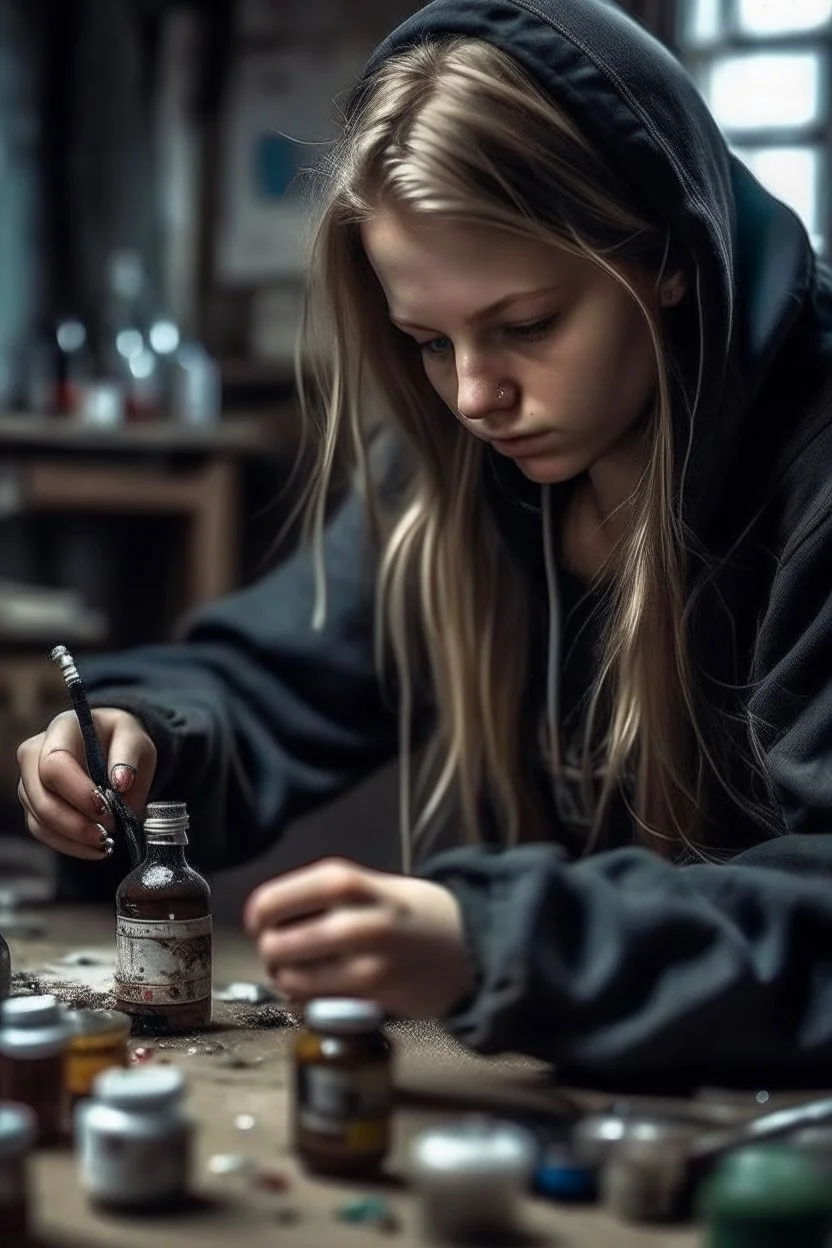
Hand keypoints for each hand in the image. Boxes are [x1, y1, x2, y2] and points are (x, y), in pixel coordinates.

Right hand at [16, 708, 156, 859]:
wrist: (113, 749)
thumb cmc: (122, 742)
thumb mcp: (136, 739)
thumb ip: (130, 756)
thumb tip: (120, 781)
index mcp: (62, 729)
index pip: (55, 763)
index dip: (79, 791)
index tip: (108, 809)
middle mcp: (36, 754)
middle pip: (40, 796)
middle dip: (75, 821)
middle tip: (108, 832)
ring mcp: (30, 781)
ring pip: (39, 818)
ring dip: (73, 838)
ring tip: (105, 844)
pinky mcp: (34, 805)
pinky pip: (42, 831)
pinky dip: (69, 845)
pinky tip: (94, 848)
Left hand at [244, 857, 474, 1018]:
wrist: (471, 942)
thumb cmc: (414, 913)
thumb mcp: (370, 885)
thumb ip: (323, 896)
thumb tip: (268, 918)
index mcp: (345, 882)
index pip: (272, 901)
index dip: (258, 917)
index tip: (261, 923)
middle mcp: (353, 919)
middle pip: (275, 944)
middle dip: (271, 952)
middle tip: (284, 952)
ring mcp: (364, 962)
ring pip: (291, 978)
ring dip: (287, 980)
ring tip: (303, 972)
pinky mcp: (374, 997)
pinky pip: (317, 1004)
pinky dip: (309, 1001)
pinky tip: (324, 990)